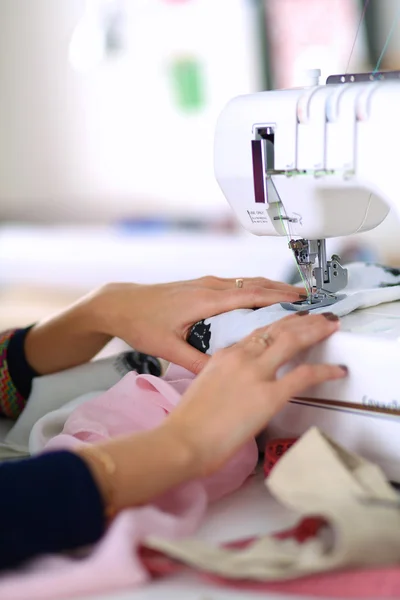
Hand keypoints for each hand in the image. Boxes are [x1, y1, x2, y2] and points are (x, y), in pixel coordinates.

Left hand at [94, 277, 304, 372]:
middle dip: (284, 288)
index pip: (251, 295)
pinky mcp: (201, 286)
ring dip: (272, 286)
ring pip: (247, 281)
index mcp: (205, 300)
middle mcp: (209, 287)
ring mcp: (205, 284)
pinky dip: (256, 288)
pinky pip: (237, 284)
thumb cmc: (141, 322)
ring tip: (296, 296)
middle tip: (311, 297)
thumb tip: (221, 374)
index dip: (279, 297)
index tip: (303, 301)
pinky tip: (263, 297)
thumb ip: (196, 361)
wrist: (119, 304)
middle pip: (255, 283)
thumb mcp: (167, 347)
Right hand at [164, 311, 346, 476]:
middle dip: (304, 320)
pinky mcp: (269, 396)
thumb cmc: (188, 422)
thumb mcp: (205, 386)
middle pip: (279, 329)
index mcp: (225, 355)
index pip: (259, 332)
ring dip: (316, 331)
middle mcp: (242, 357)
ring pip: (293, 341)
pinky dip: (325, 370)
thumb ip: (225, 377)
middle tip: (321, 317)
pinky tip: (337, 370)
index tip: (294, 321)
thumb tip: (238, 383)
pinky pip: (304, 376)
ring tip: (332, 327)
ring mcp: (256, 374)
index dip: (281, 324)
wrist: (182, 440)